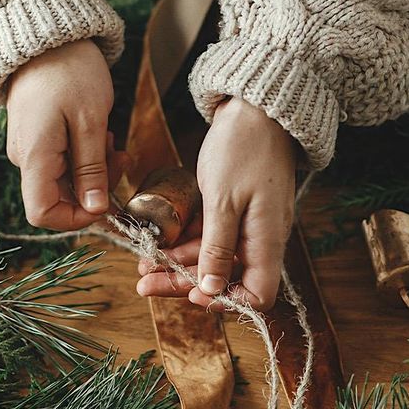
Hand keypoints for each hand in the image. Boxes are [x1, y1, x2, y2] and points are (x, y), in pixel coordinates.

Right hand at [6, 39, 124, 229]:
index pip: (42, 213)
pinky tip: (99, 132)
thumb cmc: (70, 71)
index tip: (106, 201)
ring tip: (111, 138)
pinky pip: (64, 160)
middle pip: (59, 197)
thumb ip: (92, 169)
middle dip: (96, 187)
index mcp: (33, 157)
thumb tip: (96, 209)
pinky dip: (87, 154)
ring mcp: (30, 147)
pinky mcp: (38, 136)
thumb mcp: (91, 122)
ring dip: (96, 168)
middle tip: (120, 157)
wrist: (48, 34)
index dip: (76, 218)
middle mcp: (25, 157)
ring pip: (66, 179)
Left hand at [136, 98, 296, 309]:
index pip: (258, 295)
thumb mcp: (222, 200)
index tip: (193, 294)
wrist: (257, 107)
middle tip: (144, 284)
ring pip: (211, 258)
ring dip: (177, 263)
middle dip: (183, 283)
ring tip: (141, 264)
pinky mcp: (235, 210)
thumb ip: (216, 247)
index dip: (225, 301)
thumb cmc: (243, 148)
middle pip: (224, 279)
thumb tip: (211, 290)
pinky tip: (157, 242)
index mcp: (267, 240)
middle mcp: (261, 238)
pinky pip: (210, 236)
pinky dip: (184, 241)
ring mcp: (248, 224)